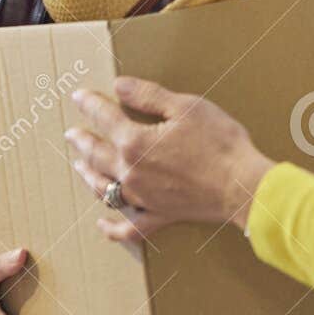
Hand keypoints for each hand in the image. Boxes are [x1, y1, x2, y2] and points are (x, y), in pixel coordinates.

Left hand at [65, 77, 274, 241]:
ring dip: (88, 175)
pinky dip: (112, 229)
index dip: (90, 104)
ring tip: (80, 165)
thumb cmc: (219, 142)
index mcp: (135, 141)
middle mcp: (131, 172)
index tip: (79, 96)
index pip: (105, 117)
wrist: (242, 185)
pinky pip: (129, 227)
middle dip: (82, 141)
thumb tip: (120, 86)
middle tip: (71, 134)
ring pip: (104, 187)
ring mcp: (143, 198)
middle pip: (97, 154)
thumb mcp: (186, 107)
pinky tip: (102, 225)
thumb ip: (149, 96)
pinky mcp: (159, 216)